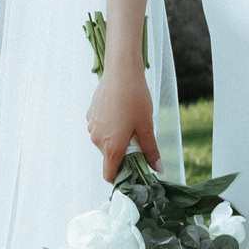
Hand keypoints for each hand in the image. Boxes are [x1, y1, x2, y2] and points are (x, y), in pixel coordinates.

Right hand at [87, 61, 159, 181]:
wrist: (121, 71)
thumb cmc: (135, 98)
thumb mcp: (146, 126)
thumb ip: (151, 150)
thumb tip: (159, 170)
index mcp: (112, 146)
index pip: (109, 175)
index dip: (121, 177)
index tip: (133, 171)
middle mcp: (97, 139)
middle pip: (109, 157)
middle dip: (123, 153)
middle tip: (138, 138)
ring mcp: (92, 127)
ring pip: (105, 142)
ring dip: (116, 138)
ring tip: (130, 121)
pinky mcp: (90, 115)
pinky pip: (100, 128)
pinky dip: (110, 126)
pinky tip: (120, 112)